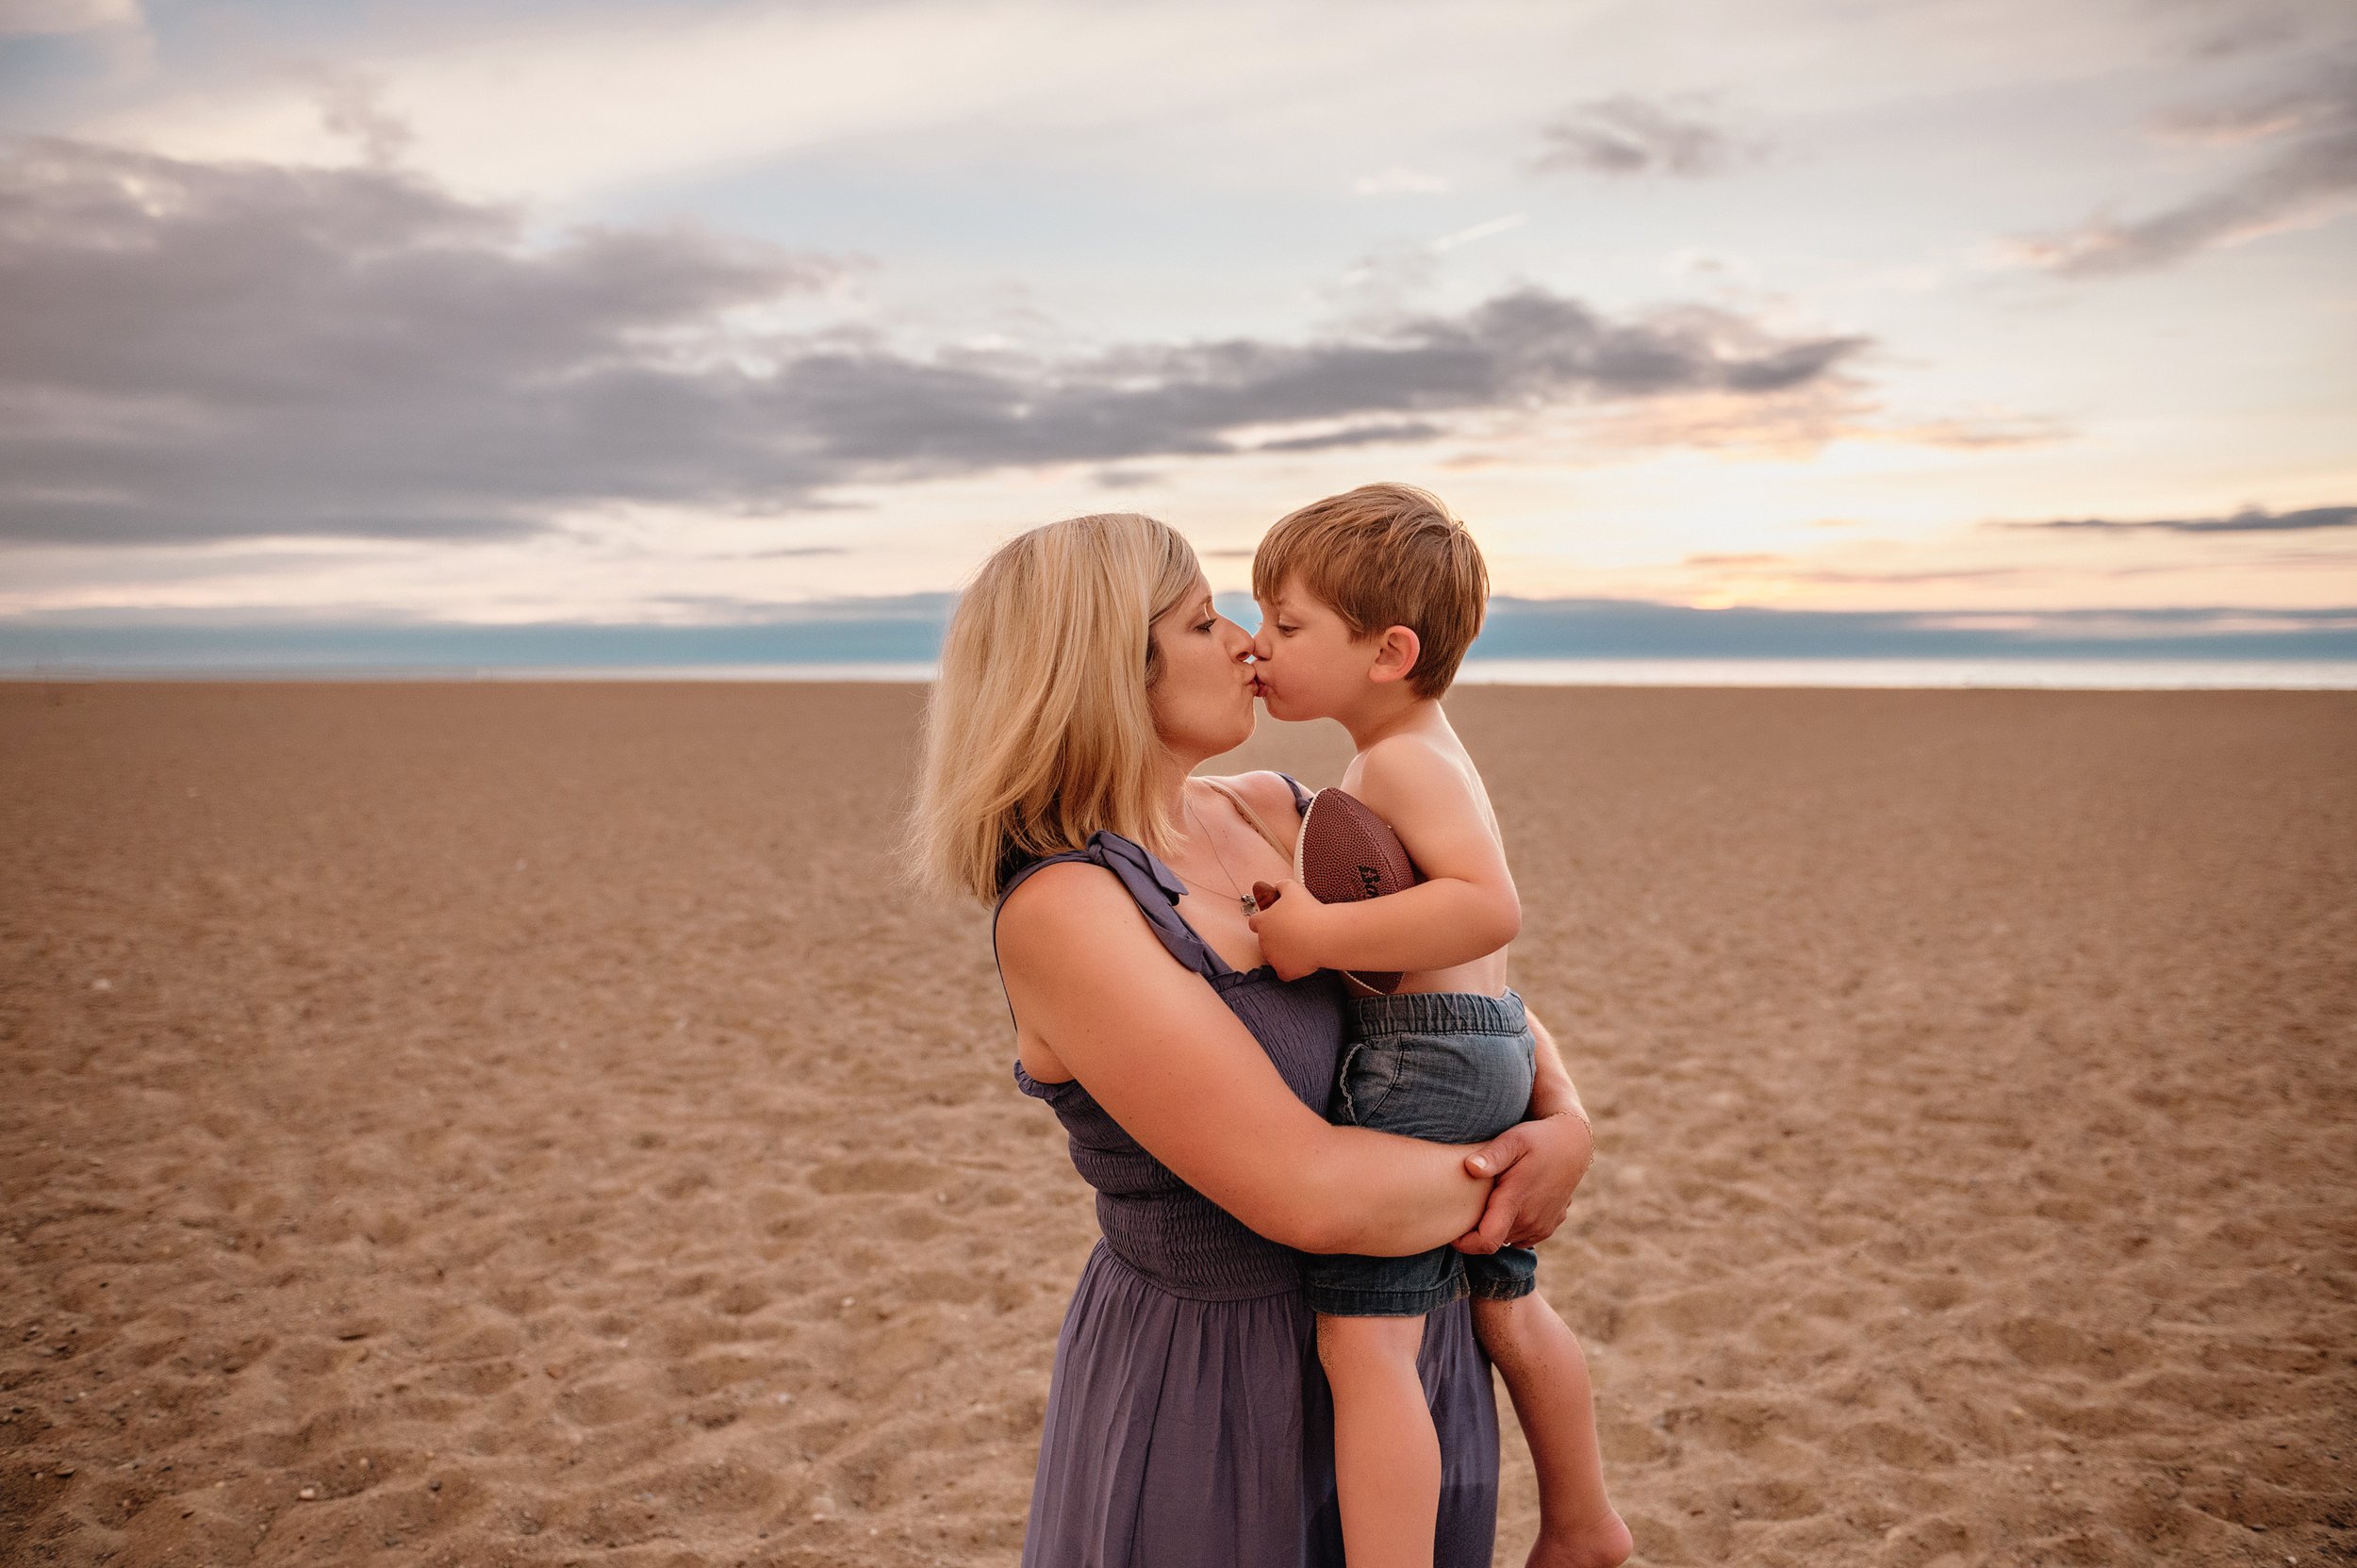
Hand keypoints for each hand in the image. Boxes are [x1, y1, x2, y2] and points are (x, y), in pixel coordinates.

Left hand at [1244, 879, 1325, 981]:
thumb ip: (1282, 885)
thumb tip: (1279, 885)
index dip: (1264, 921)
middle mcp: (1263, 941)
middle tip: (1294, 931)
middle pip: (1265, 940)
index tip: (1276, 920)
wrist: (1322, 935)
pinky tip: (1301, 961)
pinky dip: (1291, 969)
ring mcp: (1273, 958)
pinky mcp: (1285, 971)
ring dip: (1284, 952)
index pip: (1254, 922)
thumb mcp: (1293, 888)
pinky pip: (1285, 972)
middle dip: (1276, 937)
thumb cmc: (1307, 910)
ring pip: (1274, 956)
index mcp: (1262, 921)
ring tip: (1302, 944)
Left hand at [1451, 1111, 1592, 1253]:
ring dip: (1497, 1226)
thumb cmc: (1538, 1139)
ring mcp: (1542, 1226)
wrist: (1573, 1143)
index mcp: (1516, 1203)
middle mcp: (1530, 1221)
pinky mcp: (1550, 1226)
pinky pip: (1522, 1237)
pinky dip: (1513, 1226)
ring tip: (1492, 1199)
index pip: (1486, 1241)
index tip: (1452, 1231)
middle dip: (1478, 1228)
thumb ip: (1492, 1155)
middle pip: (1493, 1239)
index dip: (1465, 1243)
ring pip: (1507, 1238)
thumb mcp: (1513, 1140)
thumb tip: (1470, 1167)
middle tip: (1470, 1202)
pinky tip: (1512, 1203)